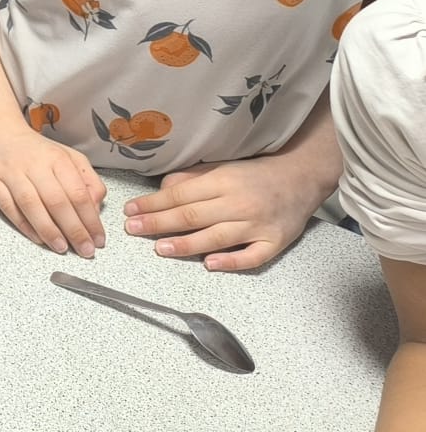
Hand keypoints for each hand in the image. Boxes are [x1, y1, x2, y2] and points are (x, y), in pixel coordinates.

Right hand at [0, 122, 106, 257]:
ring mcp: (10, 171)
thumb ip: (87, 181)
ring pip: (31, 204)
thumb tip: (94, 210)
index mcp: (57, 158)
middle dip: (74, 230)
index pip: (78, 192)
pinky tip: (37, 237)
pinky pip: (7, 205)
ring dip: (48, 230)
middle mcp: (34, 164)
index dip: (91, 220)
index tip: (98, 239)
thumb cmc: (35, 151)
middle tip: (85, 250)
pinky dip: (23, 224)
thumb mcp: (68, 157)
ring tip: (62, 248)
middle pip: (56, 201)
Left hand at [124, 156, 322, 271]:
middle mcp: (238, 203)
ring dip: (187, 244)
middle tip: (133, 230)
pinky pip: (252, 256)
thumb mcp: (221, 167)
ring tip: (161, 249)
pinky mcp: (275, 242)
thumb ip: (191, 179)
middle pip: (193, 216)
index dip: (153, 204)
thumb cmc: (255, 173)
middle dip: (159, 223)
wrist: (301, 177)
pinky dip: (231, 261)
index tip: (130, 211)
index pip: (180, 195)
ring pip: (217, 237)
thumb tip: (162, 191)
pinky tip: (210, 264)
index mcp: (223, 181)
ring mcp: (258, 224)